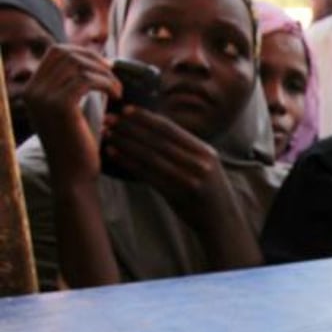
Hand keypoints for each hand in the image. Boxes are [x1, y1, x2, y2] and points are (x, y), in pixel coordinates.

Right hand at [24, 45, 120, 178]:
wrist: (74, 176)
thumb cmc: (78, 147)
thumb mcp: (70, 113)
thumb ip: (72, 88)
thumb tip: (93, 63)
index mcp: (32, 90)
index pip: (56, 52)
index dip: (84, 54)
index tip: (105, 68)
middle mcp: (33, 91)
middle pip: (65, 53)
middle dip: (94, 60)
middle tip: (114, 76)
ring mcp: (43, 97)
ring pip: (78, 65)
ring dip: (104, 74)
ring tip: (118, 90)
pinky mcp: (60, 106)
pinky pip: (86, 80)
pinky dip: (106, 83)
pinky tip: (117, 96)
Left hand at [100, 106, 229, 207]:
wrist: (224, 222)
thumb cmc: (208, 191)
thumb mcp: (205, 165)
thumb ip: (185, 150)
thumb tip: (154, 130)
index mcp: (204, 151)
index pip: (171, 129)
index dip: (146, 118)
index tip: (126, 109)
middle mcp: (199, 163)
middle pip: (158, 140)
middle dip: (130, 127)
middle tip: (109, 119)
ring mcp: (190, 179)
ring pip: (151, 156)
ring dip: (126, 143)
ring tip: (107, 134)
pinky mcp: (178, 195)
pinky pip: (148, 175)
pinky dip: (129, 163)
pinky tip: (114, 154)